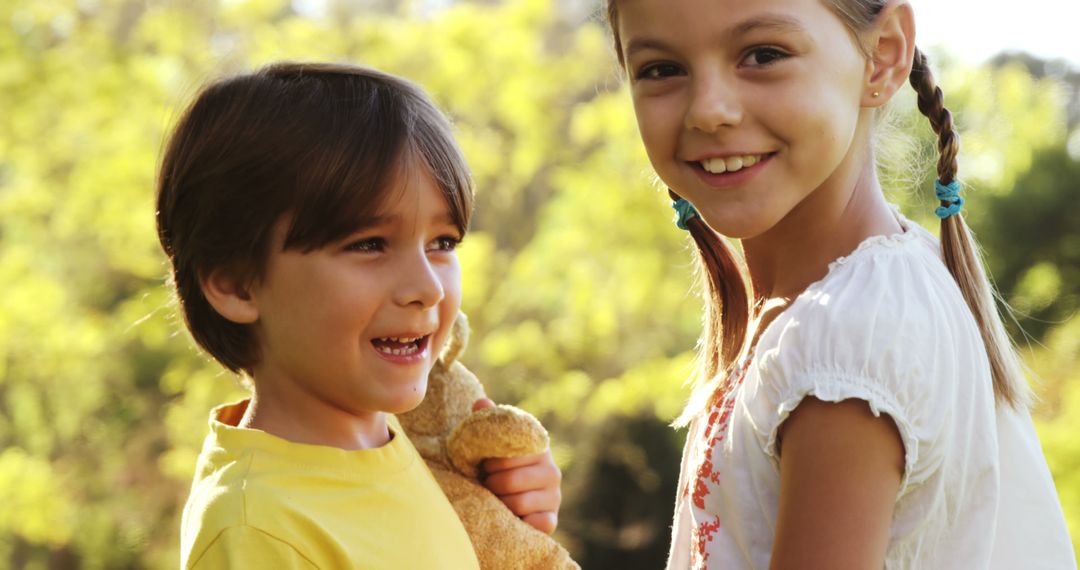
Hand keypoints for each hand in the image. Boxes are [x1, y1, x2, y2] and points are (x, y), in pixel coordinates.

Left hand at [472, 398, 561, 533]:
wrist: (506, 501)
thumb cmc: (496, 467)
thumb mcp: (491, 445)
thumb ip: (488, 423)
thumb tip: (481, 402)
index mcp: (538, 448)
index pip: (509, 454)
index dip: (489, 463)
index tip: (484, 465)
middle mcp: (552, 471)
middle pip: (510, 481)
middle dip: (491, 485)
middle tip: (487, 485)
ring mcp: (554, 497)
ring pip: (518, 503)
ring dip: (499, 504)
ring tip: (494, 500)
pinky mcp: (551, 520)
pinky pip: (534, 524)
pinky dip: (518, 523)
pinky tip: (511, 517)